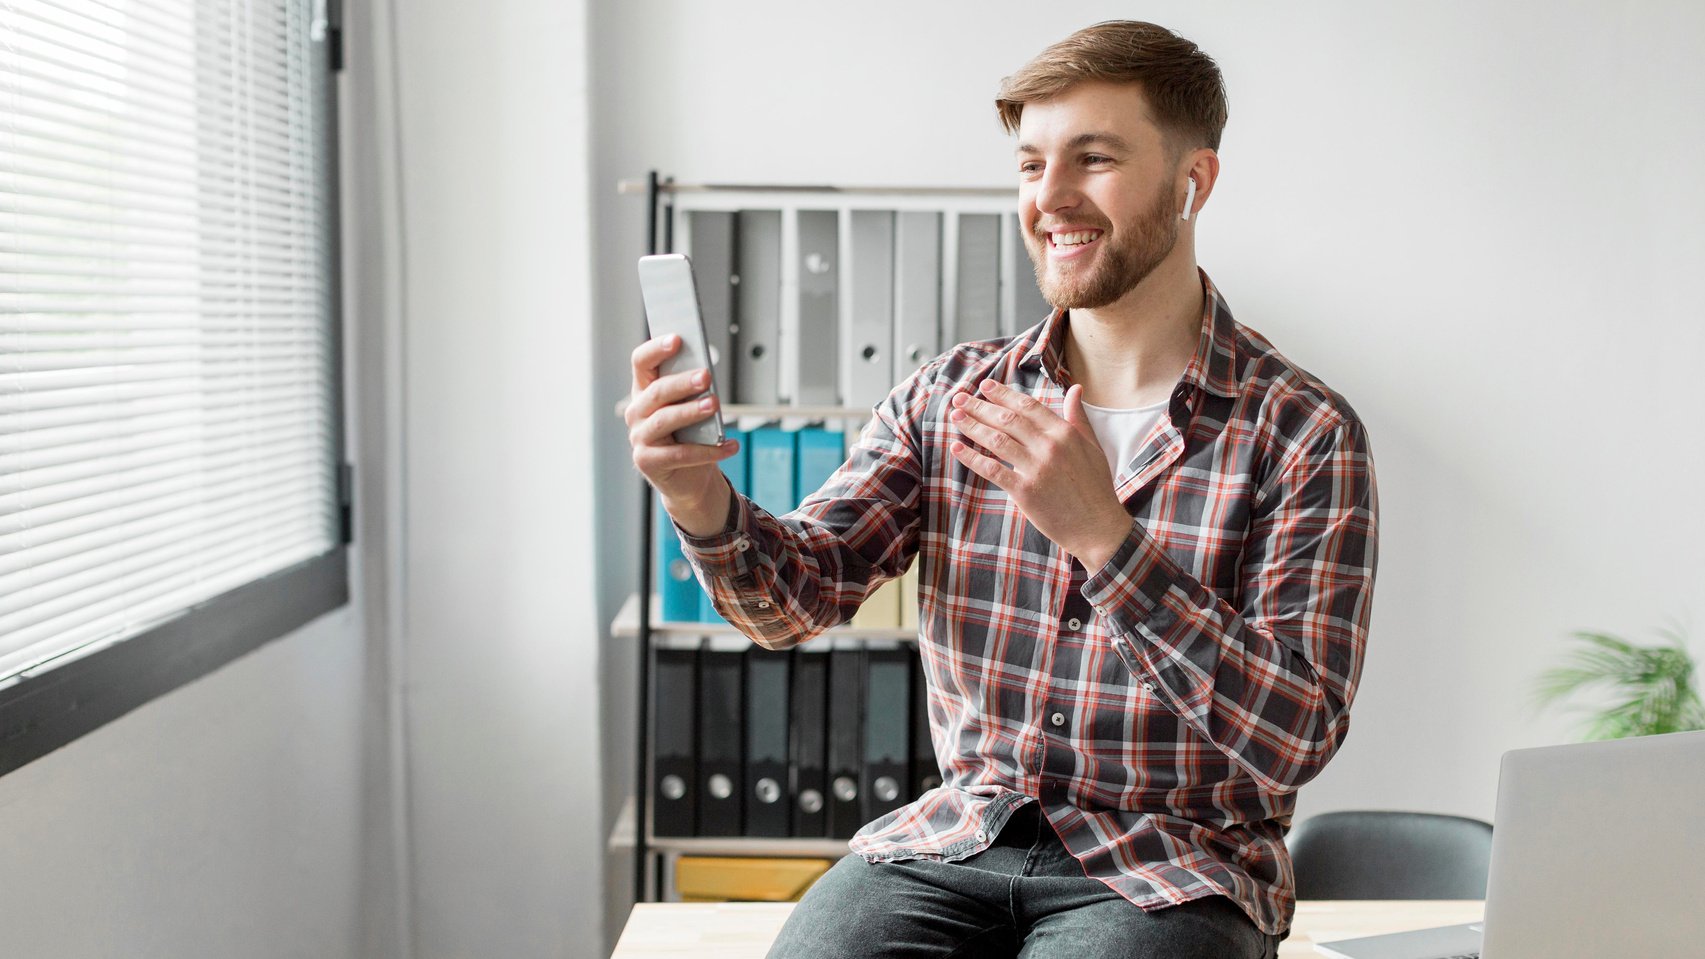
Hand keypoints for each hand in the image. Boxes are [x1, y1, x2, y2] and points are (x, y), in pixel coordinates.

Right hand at [626, 334, 738, 535]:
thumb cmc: (691, 436)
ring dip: (690, 411)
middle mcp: (636, 412)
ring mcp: (639, 438)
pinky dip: (708, 451)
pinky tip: (730, 446)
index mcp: (644, 391)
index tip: (677, 339)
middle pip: (656, 391)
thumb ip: (694, 392)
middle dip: (682, 382)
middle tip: (705, 376)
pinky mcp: (647, 462)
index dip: (656, 349)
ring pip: (664, 420)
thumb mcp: (692, 409)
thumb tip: (706, 376)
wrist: (688, 479)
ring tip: (714, 405)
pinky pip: (679, 454)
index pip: (641, 363)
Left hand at [948, 380, 1131, 569]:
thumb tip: (1075, 388)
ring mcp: (1036, 469)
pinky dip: (972, 458)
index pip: (1027, 406)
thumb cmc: (1095, 487)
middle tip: (960, 398)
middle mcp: (1049, 447)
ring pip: (997, 440)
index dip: (1003, 394)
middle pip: (1007, 419)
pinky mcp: (1025, 492)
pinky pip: (992, 470)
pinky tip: (956, 447)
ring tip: (955, 416)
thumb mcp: (1092, 447)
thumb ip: (1078, 417)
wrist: (1097, 527)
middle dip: (980, 406)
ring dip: (972, 426)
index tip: (984, 386)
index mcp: (1065, 433)